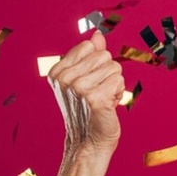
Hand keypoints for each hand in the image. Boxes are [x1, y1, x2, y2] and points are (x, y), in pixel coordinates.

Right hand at [48, 30, 124, 154]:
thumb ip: (91, 54)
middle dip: (107, 74)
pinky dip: (118, 93)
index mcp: (57, 70)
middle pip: (104, 55)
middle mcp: (64, 78)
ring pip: (114, 67)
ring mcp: (78, 88)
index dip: (97, 63)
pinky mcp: (94, 98)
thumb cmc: (88, 109)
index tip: (90, 82)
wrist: (88, 141)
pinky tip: (107, 105)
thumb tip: (98, 34)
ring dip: (113, 84)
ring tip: (102, 99)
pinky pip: (119, 81)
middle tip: (97, 93)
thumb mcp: (85, 78)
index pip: (90, 46)